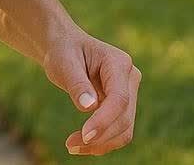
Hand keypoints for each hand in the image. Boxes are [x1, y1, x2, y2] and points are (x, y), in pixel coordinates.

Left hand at [39, 30, 140, 155]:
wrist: (66, 48)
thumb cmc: (64, 52)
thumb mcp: (64, 63)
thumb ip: (77, 84)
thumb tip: (89, 107)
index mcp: (118, 63)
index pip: (119, 98)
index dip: (104, 120)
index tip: (85, 135)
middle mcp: (130, 78)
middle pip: (124, 117)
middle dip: (100, 136)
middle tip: (70, 145)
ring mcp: (129, 93)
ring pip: (125, 128)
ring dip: (102, 143)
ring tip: (72, 146)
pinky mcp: (122, 106)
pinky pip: (118, 129)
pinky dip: (103, 141)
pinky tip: (81, 145)